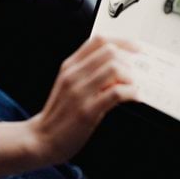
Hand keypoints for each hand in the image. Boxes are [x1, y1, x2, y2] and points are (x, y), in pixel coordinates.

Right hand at [0, 36, 136, 176]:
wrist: (43, 137)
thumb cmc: (60, 112)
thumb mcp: (68, 84)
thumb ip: (88, 72)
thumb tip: (118, 66)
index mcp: (69, 66)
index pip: (98, 41)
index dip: (121, 41)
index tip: (136, 48)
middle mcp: (73, 75)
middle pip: (109, 51)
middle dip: (129, 60)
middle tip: (136, 72)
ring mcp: (79, 92)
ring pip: (114, 69)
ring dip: (130, 77)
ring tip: (133, 86)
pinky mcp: (87, 111)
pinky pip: (116, 93)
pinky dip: (131, 93)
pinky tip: (134, 97)